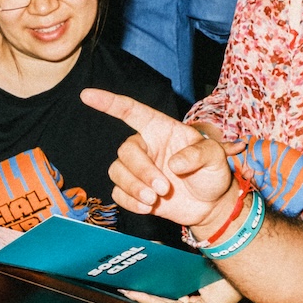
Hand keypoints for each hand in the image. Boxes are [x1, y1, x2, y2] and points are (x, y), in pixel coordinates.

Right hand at [81, 88, 235, 228]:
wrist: (211, 205)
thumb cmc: (212, 173)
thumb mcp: (216, 157)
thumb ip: (198, 154)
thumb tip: (173, 164)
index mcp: (161, 130)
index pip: (131, 111)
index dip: (109, 102)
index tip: (87, 95)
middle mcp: (146, 147)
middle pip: (126, 151)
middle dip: (141, 171)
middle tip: (163, 188)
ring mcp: (138, 170)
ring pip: (117, 172)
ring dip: (134, 187)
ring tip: (155, 199)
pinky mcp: (134, 191)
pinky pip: (118, 193)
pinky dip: (131, 202)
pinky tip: (149, 208)